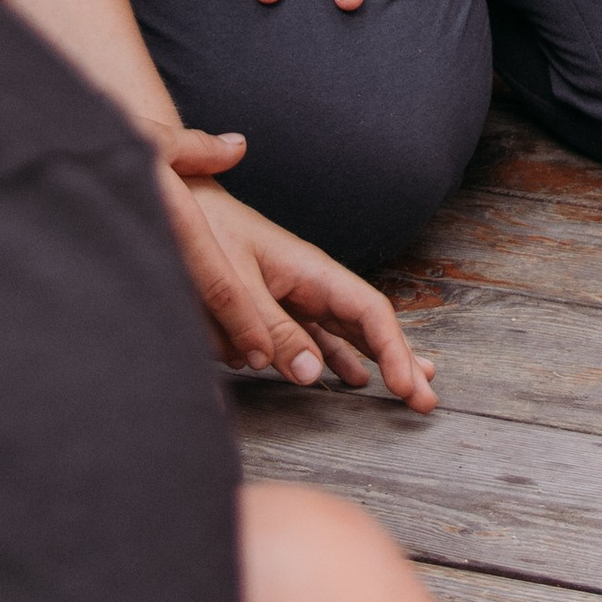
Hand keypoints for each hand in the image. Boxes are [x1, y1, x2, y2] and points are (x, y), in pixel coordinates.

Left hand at [155, 130, 438, 399]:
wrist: (175, 203)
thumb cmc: (202, 234)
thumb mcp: (233, 282)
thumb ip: (270, 327)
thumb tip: (312, 373)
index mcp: (311, 270)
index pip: (369, 312)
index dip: (394, 351)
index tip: (410, 386)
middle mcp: (311, 282)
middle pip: (367, 324)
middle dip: (400, 359)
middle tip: (425, 399)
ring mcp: (295, 293)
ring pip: (347, 331)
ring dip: (376, 359)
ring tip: (405, 387)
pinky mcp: (274, 303)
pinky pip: (317, 335)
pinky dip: (339, 357)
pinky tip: (351, 376)